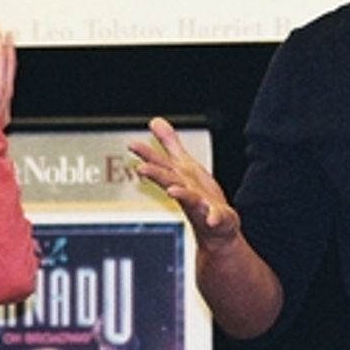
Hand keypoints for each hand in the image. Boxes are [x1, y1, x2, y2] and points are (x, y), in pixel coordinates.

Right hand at [130, 116, 239, 250]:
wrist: (216, 228)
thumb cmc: (198, 195)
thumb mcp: (184, 164)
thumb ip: (169, 143)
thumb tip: (155, 121)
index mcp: (178, 178)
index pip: (160, 164)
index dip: (147, 154)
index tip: (132, 145)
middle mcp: (185, 192)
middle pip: (169, 180)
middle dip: (156, 174)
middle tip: (142, 169)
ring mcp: (199, 206)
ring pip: (188, 199)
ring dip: (181, 194)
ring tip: (172, 191)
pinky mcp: (216, 218)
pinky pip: (215, 217)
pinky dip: (213, 218)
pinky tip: (213, 218)